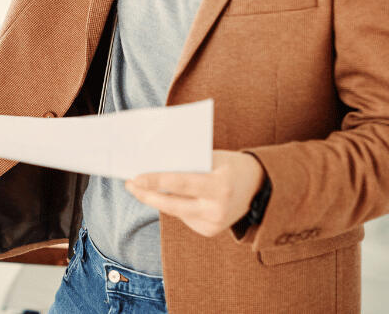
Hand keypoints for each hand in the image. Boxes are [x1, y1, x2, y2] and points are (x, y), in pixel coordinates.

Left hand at [124, 150, 264, 237]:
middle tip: (129, 185)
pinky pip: (183, 216)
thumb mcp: (212, 158)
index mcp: (219, 185)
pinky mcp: (210, 231)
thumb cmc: (229, 165)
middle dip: (147, 195)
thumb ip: (187, 162)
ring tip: (139, 187)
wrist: (259, 188)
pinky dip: (174, 205)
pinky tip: (169, 196)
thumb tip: (153, 164)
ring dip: (156, 199)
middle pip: (172, 204)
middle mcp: (217, 208)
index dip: (156, 181)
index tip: (135, 178)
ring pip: (175, 211)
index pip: (181, 183)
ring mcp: (214, 224)